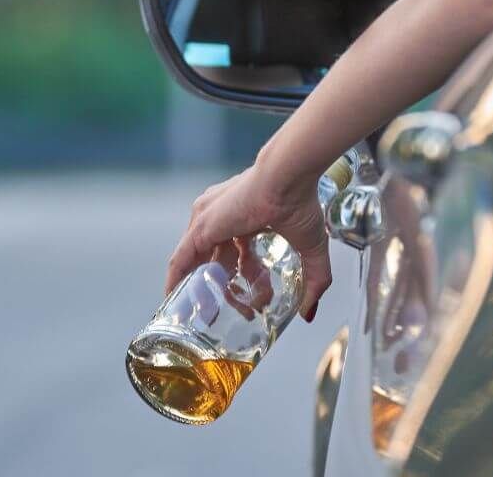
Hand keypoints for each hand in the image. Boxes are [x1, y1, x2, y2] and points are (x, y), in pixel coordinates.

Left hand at [166, 163, 330, 321]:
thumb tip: (310, 313)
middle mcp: (223, 216)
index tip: (252, 299)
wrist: (287, 179)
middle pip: (216, 258)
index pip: (236, 251)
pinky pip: (181, 258)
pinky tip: (176, 297)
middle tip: (232, 312)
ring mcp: (208, 219)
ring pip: (199, 260)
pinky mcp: (201, 226)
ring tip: (203, 312)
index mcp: (246, 217)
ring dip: (203, 287)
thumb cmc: (300, 202)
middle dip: (224, 286)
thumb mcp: (311, 248)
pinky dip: (178, 279)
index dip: (243, 276)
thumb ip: (316, 280)